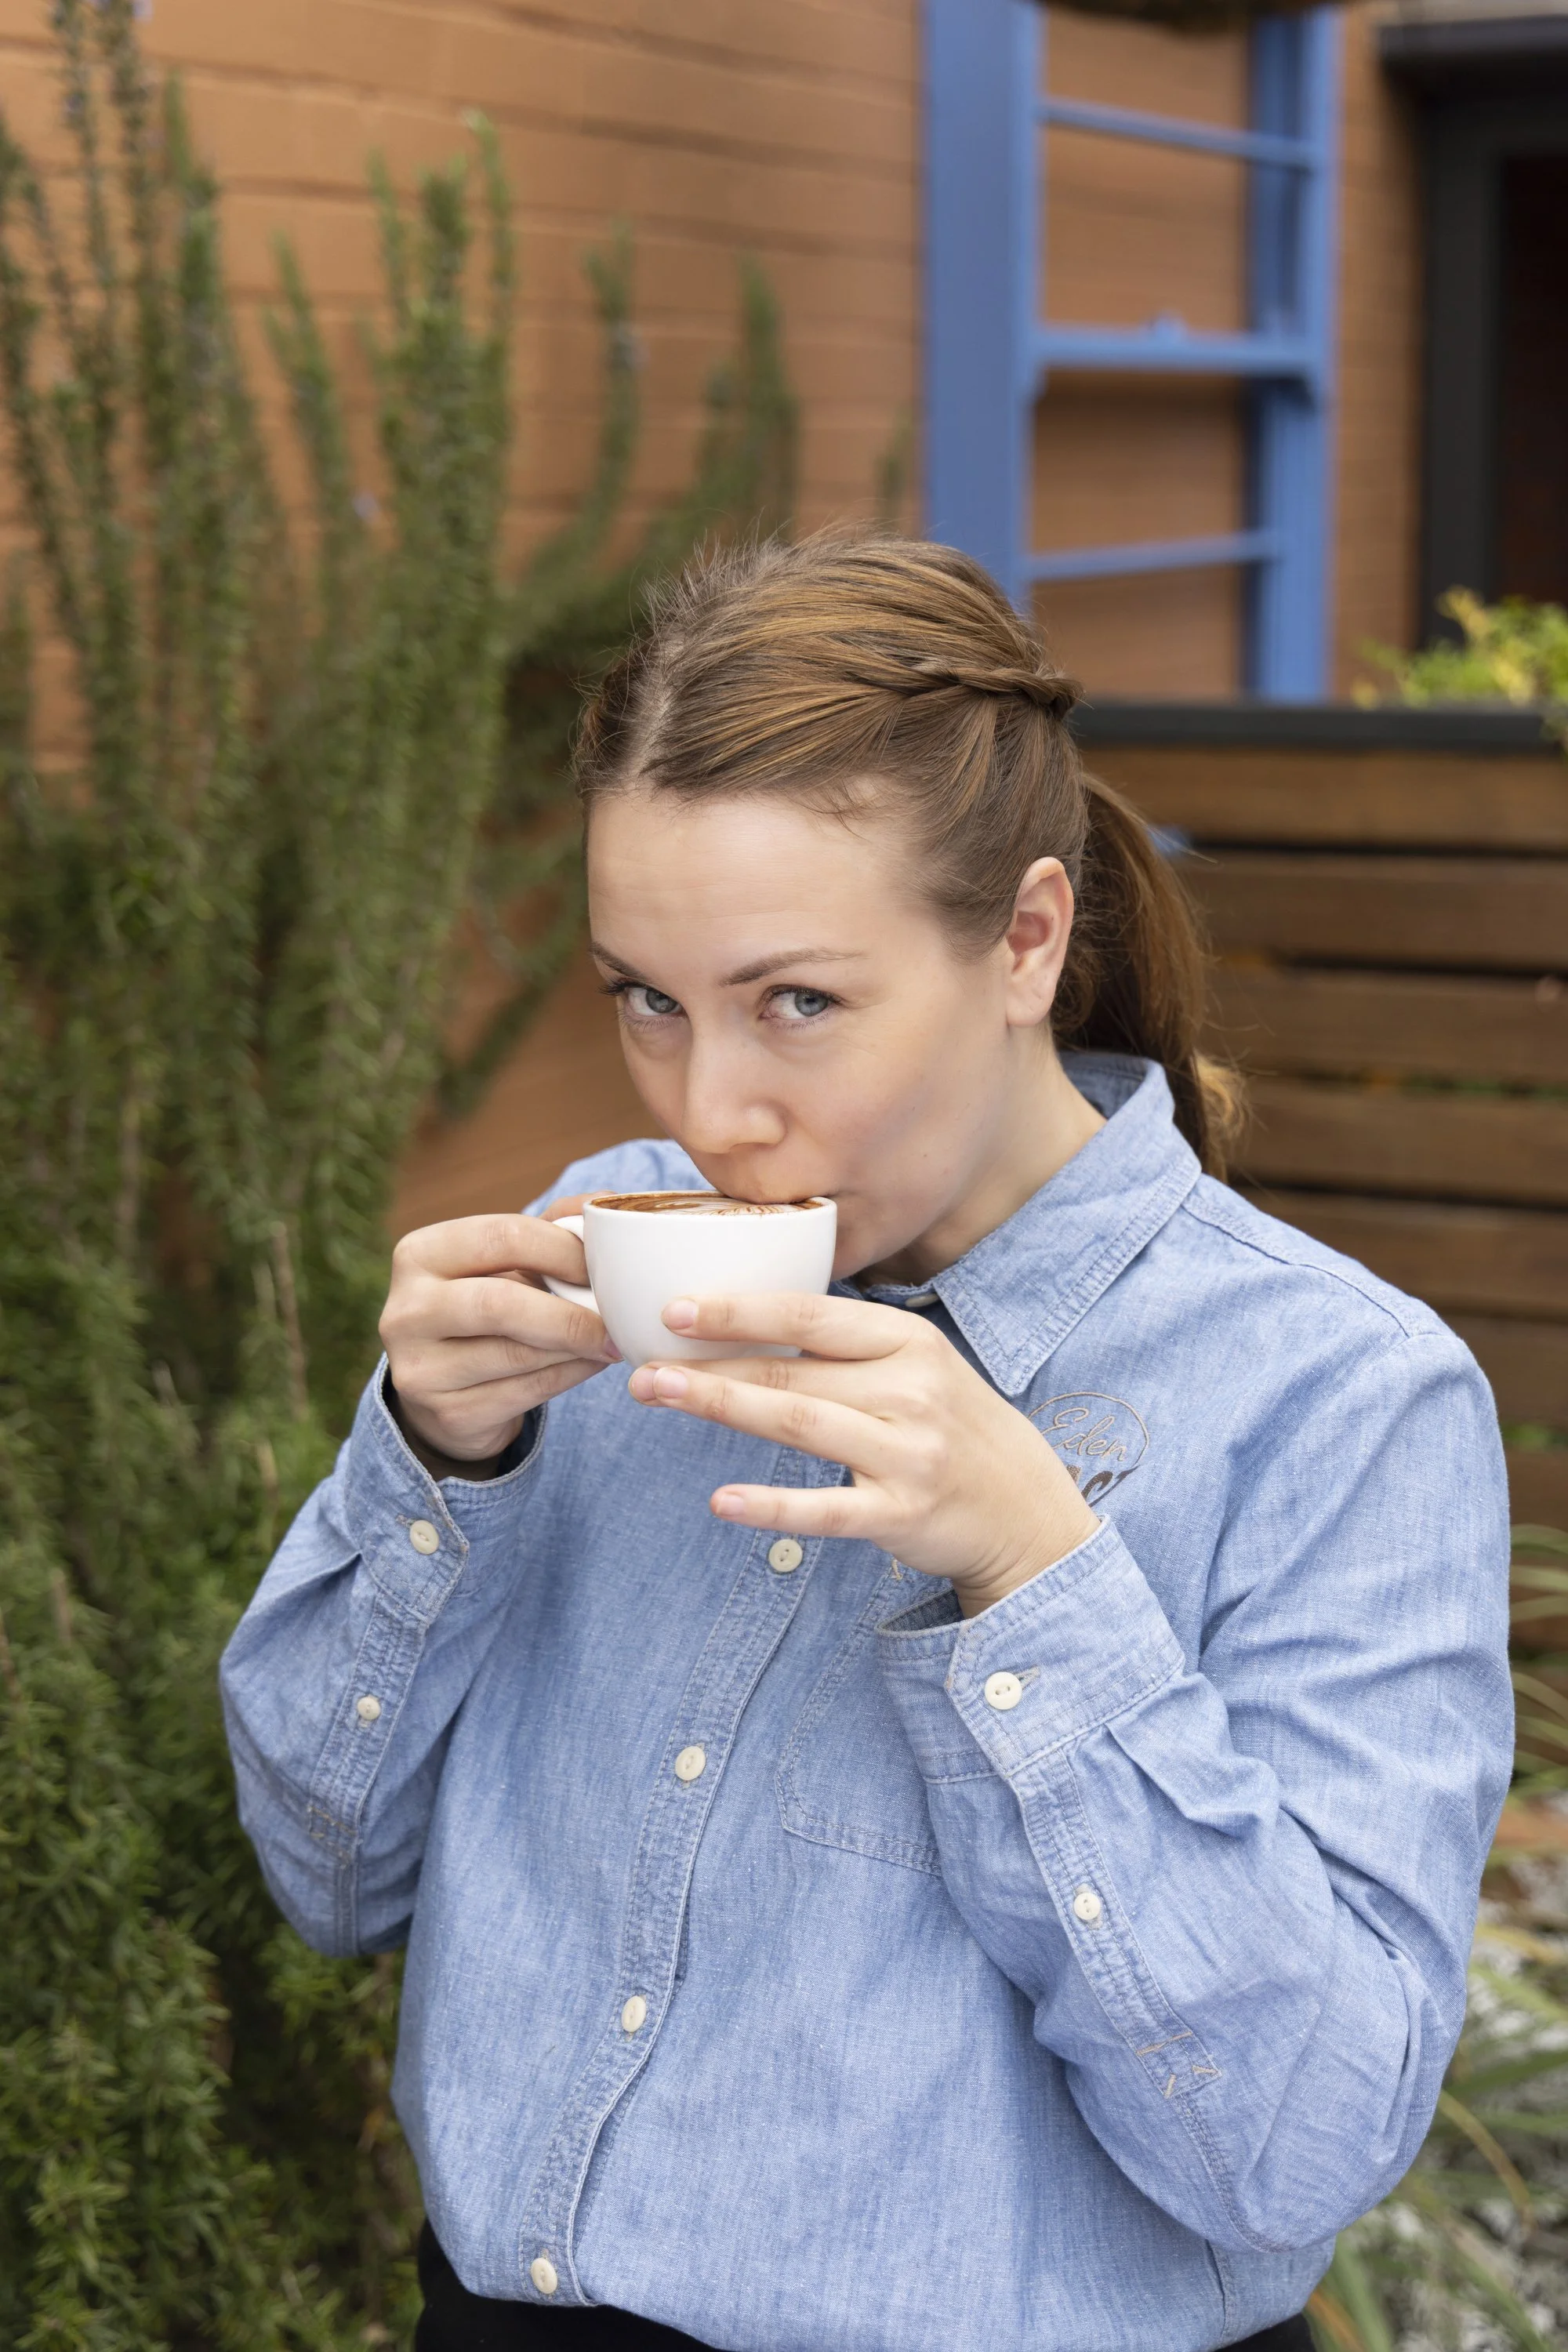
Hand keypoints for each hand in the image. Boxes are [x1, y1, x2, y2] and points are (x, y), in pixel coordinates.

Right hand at [379, 1201, 617, 1472]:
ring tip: (609, 1340)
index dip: (563, 1250)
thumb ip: (549, 1229)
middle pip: (502, 1303)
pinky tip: (588, 1364)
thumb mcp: (502, 1263)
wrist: (441, 1389)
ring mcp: (419, 1368)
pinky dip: (568, 1376)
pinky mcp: (446, 1413)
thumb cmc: (485, 1308)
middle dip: (570, 1313)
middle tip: (614, 1319)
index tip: (601, 1266)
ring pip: (518, 1354)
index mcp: (419, 1254)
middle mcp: (407, 1310)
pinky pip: (525, 1393)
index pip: (503, 1237)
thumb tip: (606, 1202)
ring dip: (576, 1348)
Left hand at [627, 1293, 1097, 1616]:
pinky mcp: (902, 1515)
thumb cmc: (953, 1427)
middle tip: (641, 1359)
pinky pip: (827, 1509)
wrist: (1026, 1510)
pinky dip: (773, 1506)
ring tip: (658, 1395)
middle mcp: (911, 1391)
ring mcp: (908, 1455)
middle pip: (793, 1370)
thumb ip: (847, 1347)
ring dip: (721, 1408)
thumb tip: (747, 1318)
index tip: (676, 1306)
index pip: (813, 1315)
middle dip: (710, 1362)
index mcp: (910, 1343)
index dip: (741, 1309)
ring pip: (799, 1425)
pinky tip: (722, 1501)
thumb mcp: (918, 1367)